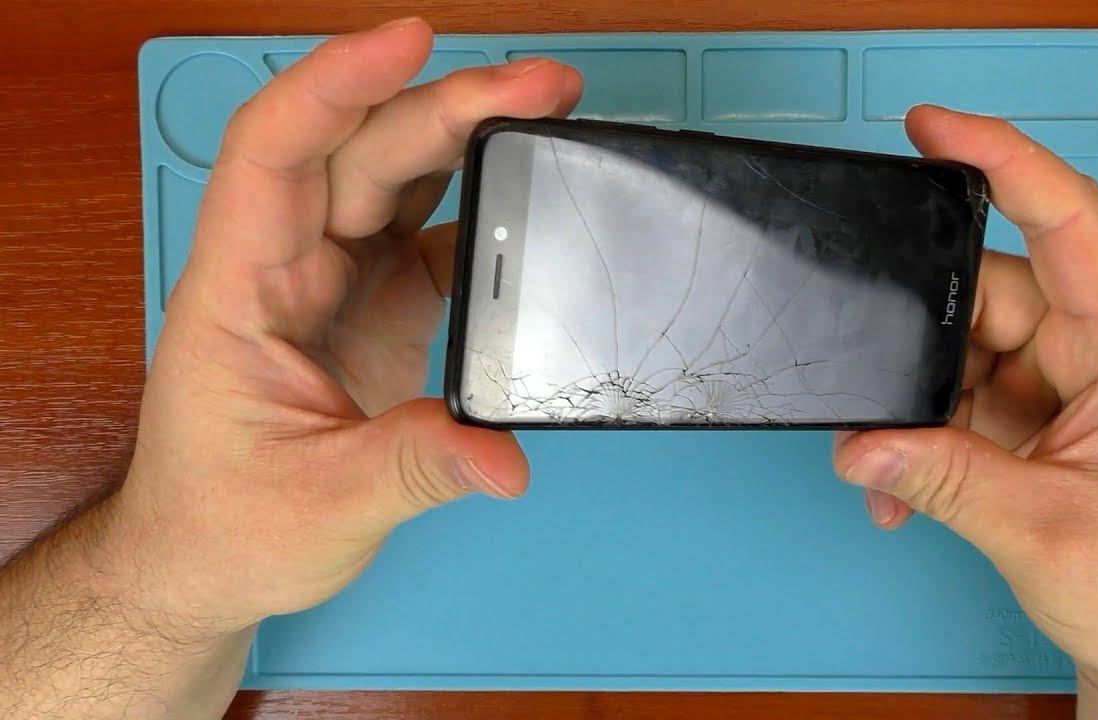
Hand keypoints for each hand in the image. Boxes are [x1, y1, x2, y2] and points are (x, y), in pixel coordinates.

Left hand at [113, 19, 581, 625]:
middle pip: (359, 152)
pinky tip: (524, 202)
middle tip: (540, 85)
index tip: (409, 42)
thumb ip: (416, 467)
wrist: (212, 559)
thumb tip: (505, 455)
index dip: (335, 85)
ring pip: (394, 179)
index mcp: (239, 291)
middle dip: (445, 104)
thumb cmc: (224, 524)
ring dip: (463, 135)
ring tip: (541, 107)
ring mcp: (332, 281)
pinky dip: (477, 212)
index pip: (274, 153)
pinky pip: (428, 235)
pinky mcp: (374, 306)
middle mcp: (284, 267)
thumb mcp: (320, 504)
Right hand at [834, 106, 1097, 713]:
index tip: (931, 128)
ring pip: (969, 352)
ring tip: (889, 467)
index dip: (1003, 160)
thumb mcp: (1043, 531)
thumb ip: (944, 477)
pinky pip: (966, 403)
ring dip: (918, 406)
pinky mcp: (1046, 426)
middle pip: (992, 294)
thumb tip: (860, 440)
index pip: (1071, 221)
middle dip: (921, 336)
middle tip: (870, 384)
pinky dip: (927, 439)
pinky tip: (902, 487)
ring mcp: (1073, 390)